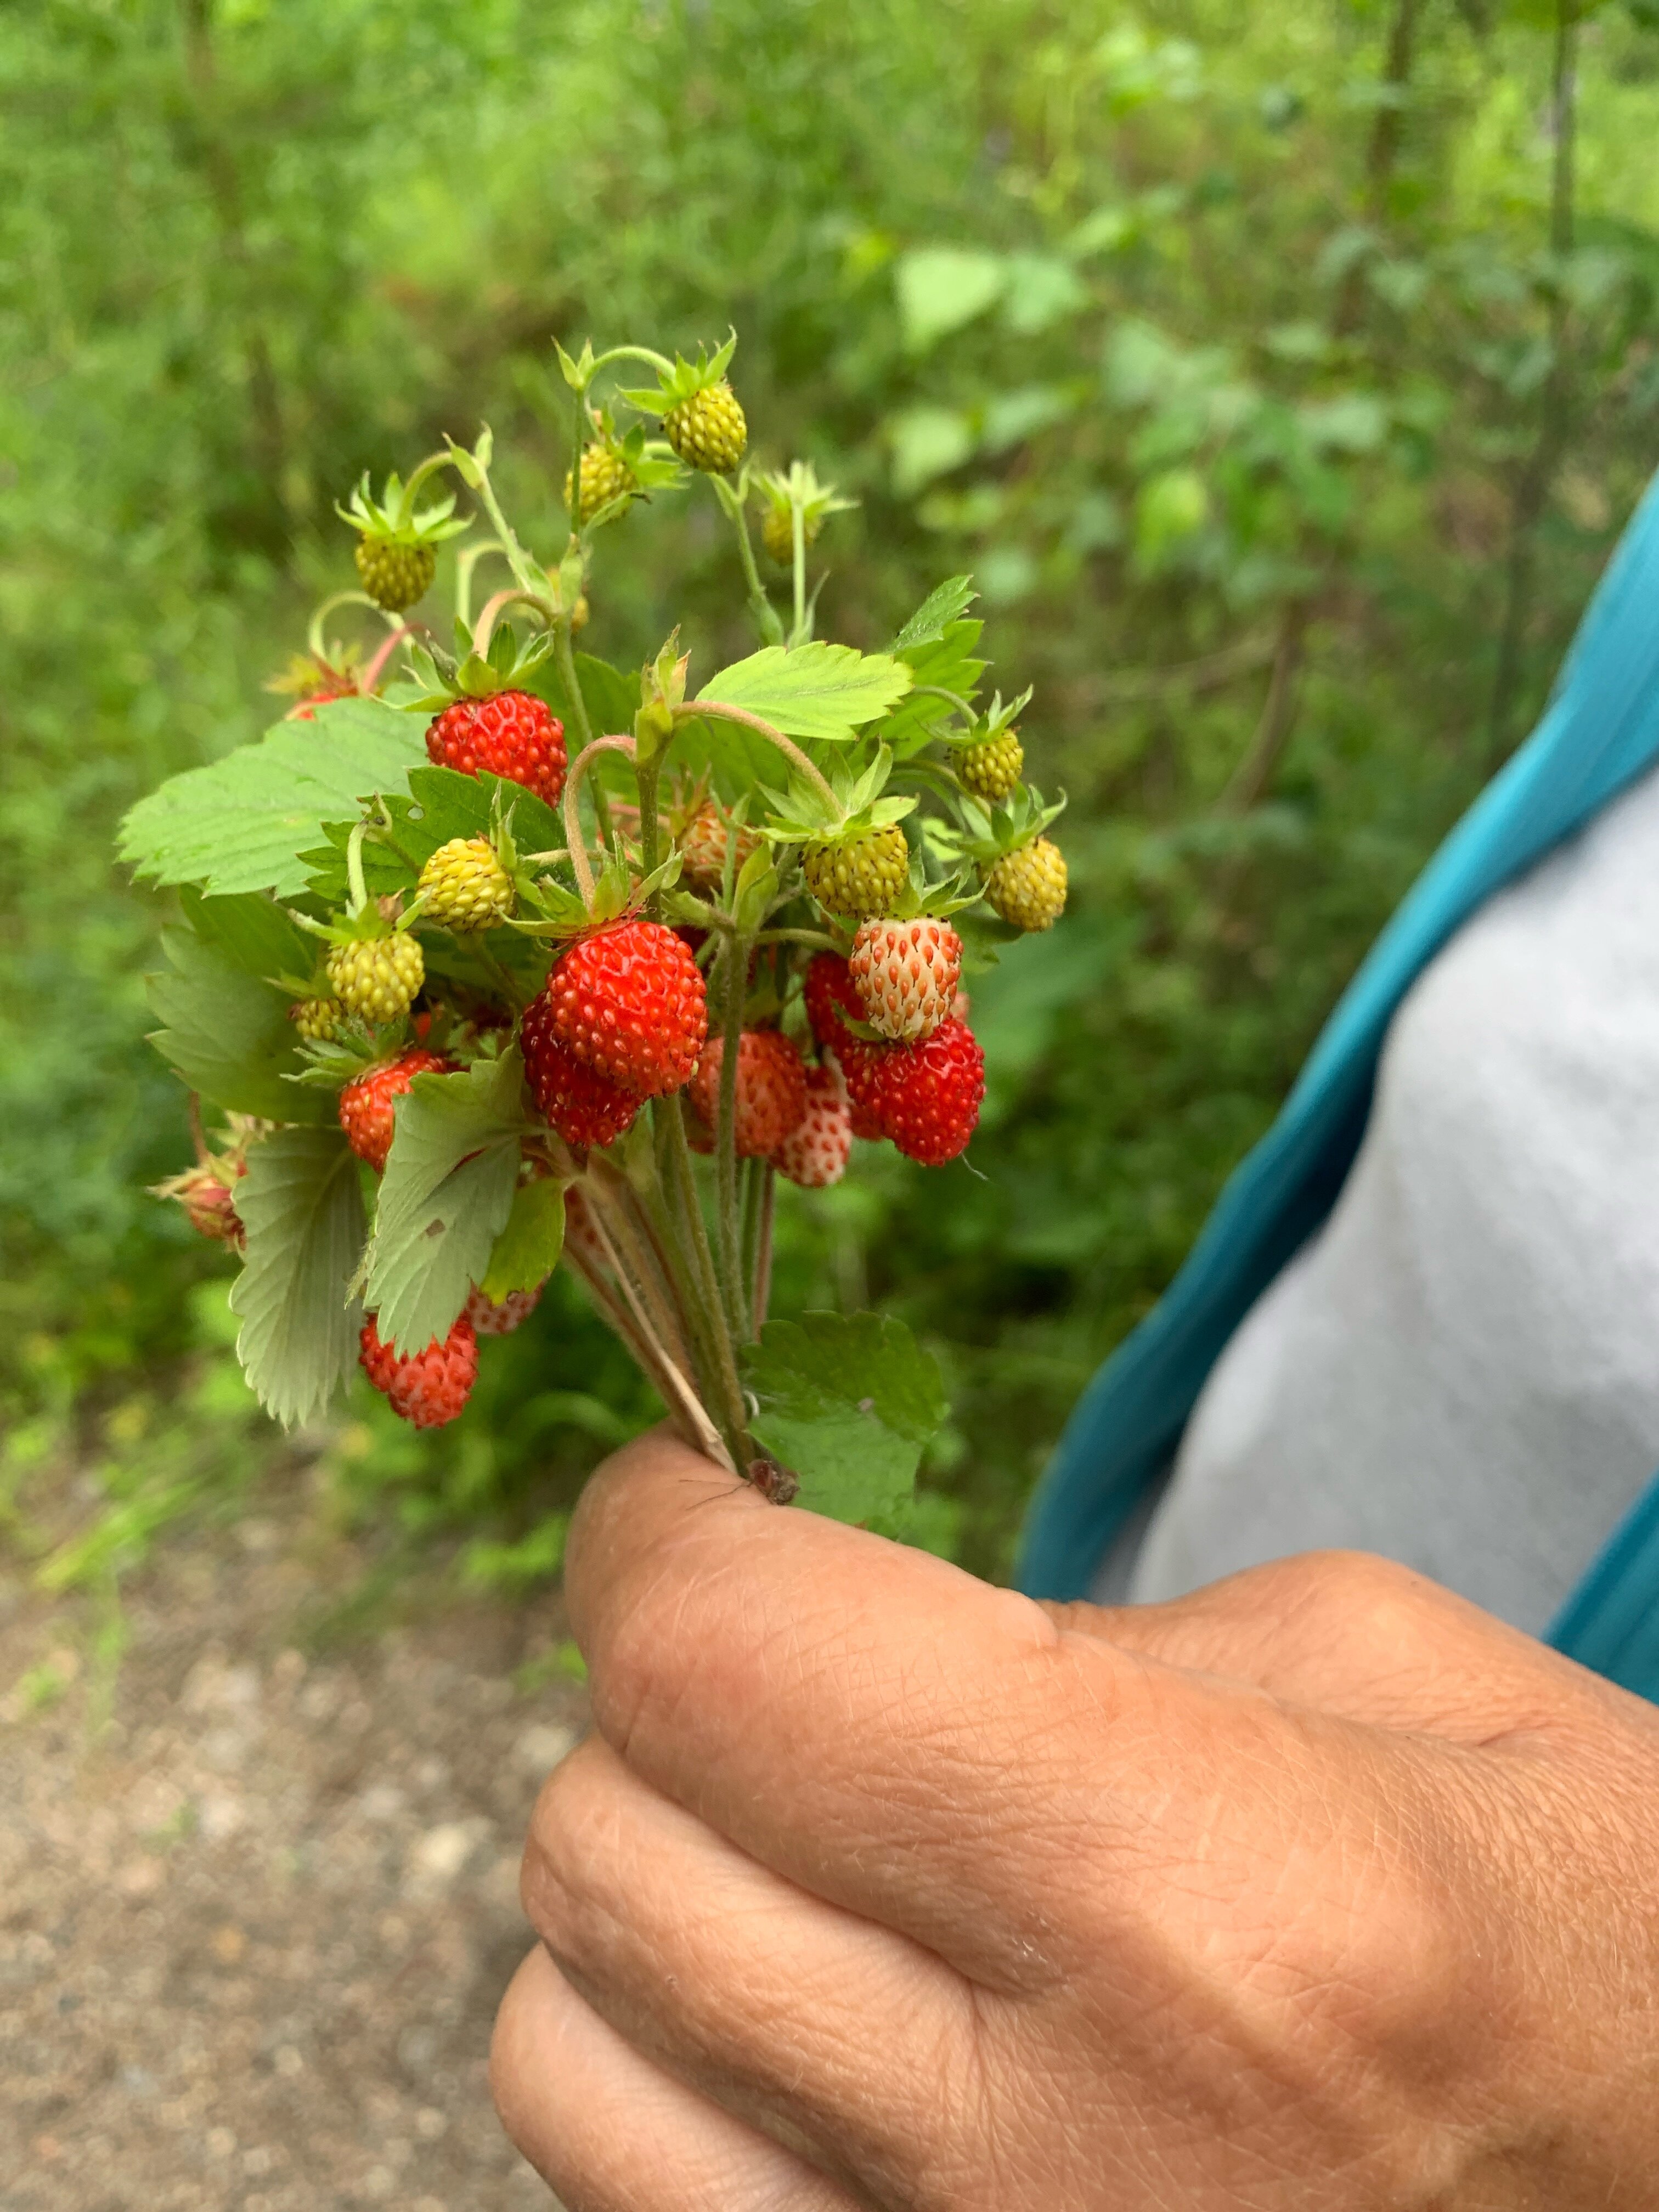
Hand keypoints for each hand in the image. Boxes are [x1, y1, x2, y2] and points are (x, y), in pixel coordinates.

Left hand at [491, 1432, 1658, 2208]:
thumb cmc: (1584, 1911)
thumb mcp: (1373, 1668)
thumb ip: (1065, 1638)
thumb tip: (831, 1631)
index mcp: (1195, 1892)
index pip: (737, 1671)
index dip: (652, 1542)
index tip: (673, 1499)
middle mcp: (1053, 2150)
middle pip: (616, 1859)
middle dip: (649, 1697)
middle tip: (761, 1648)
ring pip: (565, 2060)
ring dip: (635, 1906)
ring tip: (779, 1849)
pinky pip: (634, 2203)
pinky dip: (666, 2078)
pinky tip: (804, 2020)